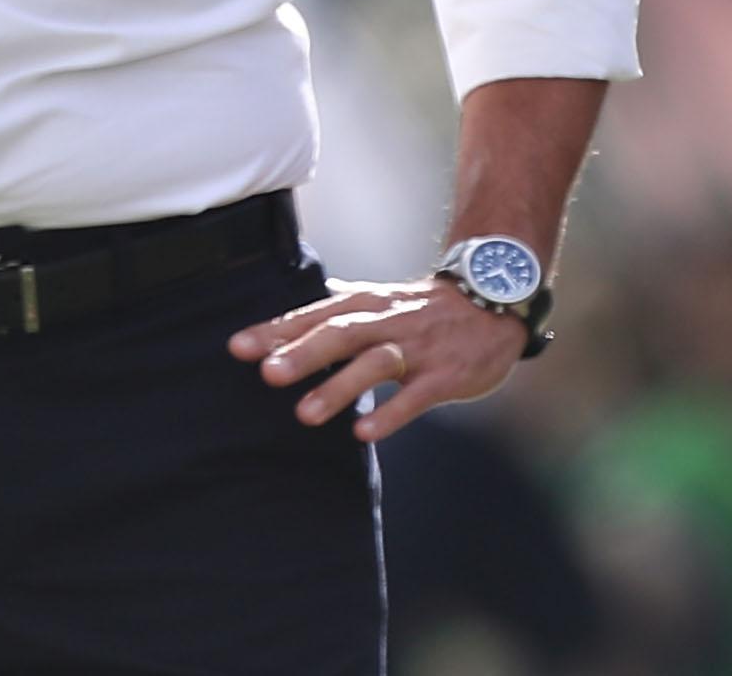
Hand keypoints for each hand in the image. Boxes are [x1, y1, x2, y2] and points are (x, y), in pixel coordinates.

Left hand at [227, 273, 527, 442]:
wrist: (493, 300)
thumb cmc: (425, 307)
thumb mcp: (379, 299)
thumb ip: (338, 307)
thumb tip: (291, 313)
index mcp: (366, 304)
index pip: (314, 315)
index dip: (277, 331)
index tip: (238, 347)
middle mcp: (387, 321)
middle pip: (341, 334)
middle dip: (303, 353)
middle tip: (267, 374)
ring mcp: (417, 348)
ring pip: (374, 363)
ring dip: (339, 387)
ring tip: (304, 414)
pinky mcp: (444, 375)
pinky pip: (415, 396)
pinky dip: (389, 414)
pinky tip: (362, 433)